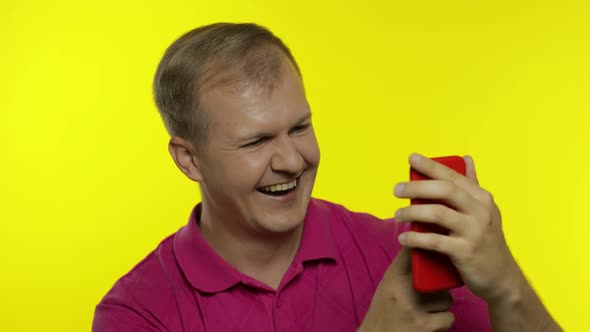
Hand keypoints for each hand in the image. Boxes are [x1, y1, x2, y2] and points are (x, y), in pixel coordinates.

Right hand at [358, 247, 454, 331]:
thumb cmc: (384, 310)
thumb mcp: (388, 285)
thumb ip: (403, 267)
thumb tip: (419, 246)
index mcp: (393, 278)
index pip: (413, 254)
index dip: (425, 248)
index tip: (431, 249)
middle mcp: (403, 291)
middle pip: (437, 277)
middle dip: (437, 287)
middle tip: (426, 294)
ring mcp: (415, 309)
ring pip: (446, 299)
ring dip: (440, 306)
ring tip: (424, 311)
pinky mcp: (426, 327)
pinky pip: (449, 317)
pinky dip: (443, 321)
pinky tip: (429, 323)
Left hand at [393, 153, 521, 301]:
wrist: (502, 278)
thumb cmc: (487, 241)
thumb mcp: (485, 211)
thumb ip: (473, 185)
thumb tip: (466, 158)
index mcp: (482, 199)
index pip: (453, 176)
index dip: (431, 166)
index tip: (412, 158)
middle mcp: (481, 212)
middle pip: (444, 191)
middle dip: (417, 187)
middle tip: (396, 190)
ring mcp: (474, 232)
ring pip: (437, 214)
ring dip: (412, 212)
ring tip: (397, 215)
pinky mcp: (466, 252)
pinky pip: (435, 241)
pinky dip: (415, 239)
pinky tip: (403, 239)